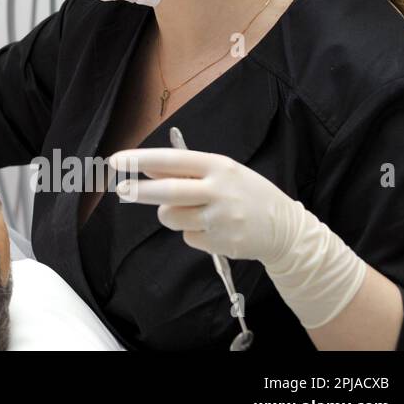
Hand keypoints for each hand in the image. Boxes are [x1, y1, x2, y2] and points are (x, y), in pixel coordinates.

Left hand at [109, 147, 367, 328]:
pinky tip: (214, 228)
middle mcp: (219, 192)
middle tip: (120, 189)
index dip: (142, 160)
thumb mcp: (222, 172)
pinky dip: (192, 232)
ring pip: (172, 217)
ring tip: (193, 211)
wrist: (286, 230)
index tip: (117, 160)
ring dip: (171, 214)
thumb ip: (186, 170)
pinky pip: (187, 236)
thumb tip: (146, 167)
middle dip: (140, 191)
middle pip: (169, 192)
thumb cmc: (246, 193)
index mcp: (219, 167)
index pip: (174, 161)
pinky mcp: (220, 243)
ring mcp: (220, 220)